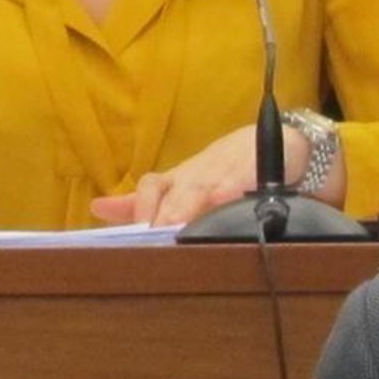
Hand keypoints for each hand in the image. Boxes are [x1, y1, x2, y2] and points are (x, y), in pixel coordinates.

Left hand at [92, 123, 343, 227]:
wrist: (282, 140)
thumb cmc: (224, 168)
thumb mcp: (182, 183)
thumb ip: (142, 200)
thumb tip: (96, 208)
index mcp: (180, 180)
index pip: (151, 188)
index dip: (138, 208)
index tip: (127, 233)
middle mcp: (199, 176)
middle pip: (173, 191)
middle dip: (160, 214)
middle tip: (150, 238)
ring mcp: (227, 174)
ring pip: (202, 190)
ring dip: (188, 208)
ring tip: (176, 228)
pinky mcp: (260, 174)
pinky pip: (246, 185)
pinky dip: (236, 195)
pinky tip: (229, 207)